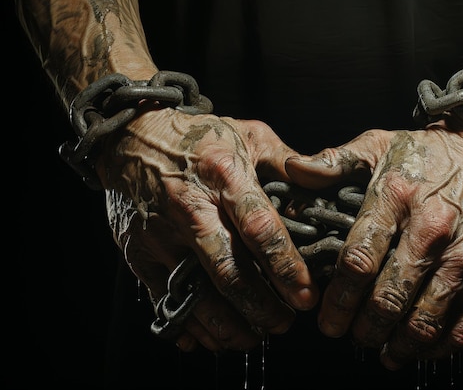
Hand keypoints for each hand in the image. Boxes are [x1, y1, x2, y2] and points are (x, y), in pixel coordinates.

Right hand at [96, 104, 318, 351]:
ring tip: (253, 337)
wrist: (129, 138)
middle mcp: (190, 208)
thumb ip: (287, 162)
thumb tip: (322, 189)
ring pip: (196, 293)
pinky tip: (211, 337)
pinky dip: (189, 324)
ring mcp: (160, 235)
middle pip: (229, 270)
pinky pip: (164, 298)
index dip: (285, 267)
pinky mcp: (138, 253)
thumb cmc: (198, 138)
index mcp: (223, 176)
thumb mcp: (248, 134)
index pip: (260, 228)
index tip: (305, 295)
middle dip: (260, 306)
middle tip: (284, 324)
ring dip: (228, 324)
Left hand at [285, 120, 462, 368]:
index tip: (325, 318)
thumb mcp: (379, 144)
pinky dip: (438, 347)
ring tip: (382, 350)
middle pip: (389, 297)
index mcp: (397, 197)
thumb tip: (292, 171)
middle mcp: (433, 230)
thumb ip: (334, 162)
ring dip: (398, 344)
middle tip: (350, 336)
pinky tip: (419, 348)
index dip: (338, 298)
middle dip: (363, 327)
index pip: (359, 259)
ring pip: (425, 319)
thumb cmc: (431, 156)